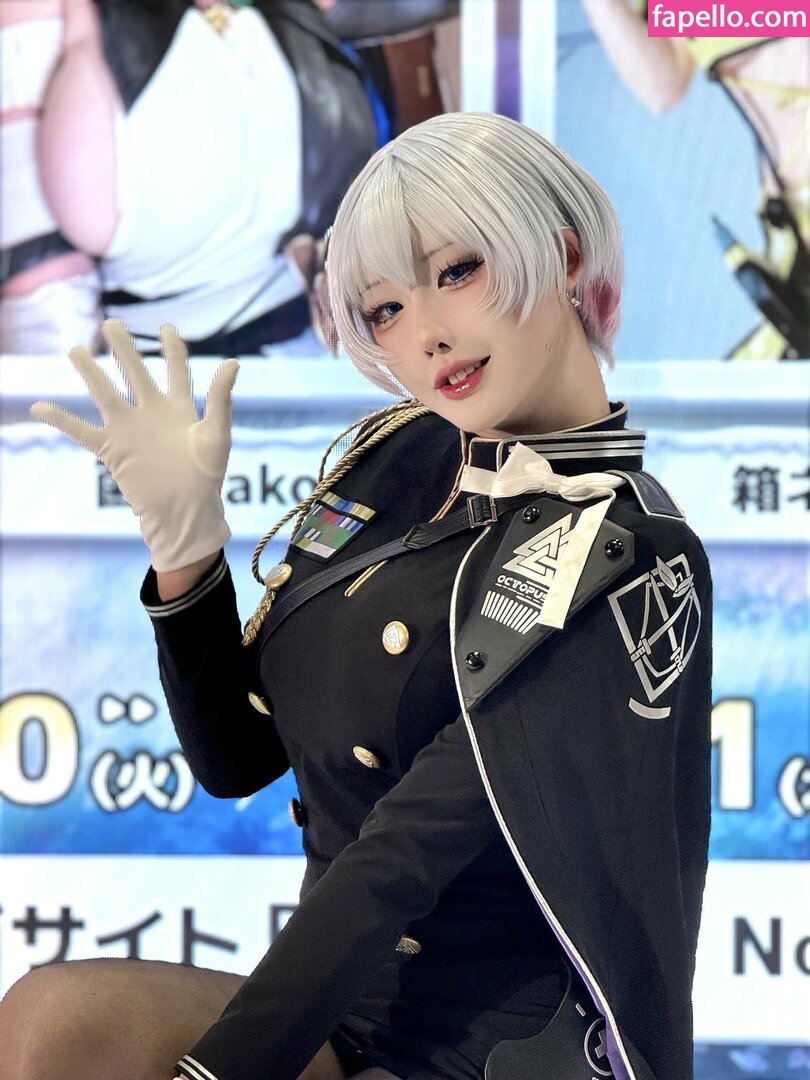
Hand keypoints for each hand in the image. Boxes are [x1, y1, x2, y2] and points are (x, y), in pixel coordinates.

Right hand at [30, 319, 237, 570]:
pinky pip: (81, 432)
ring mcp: (130, 430)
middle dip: (123, 348)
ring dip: (90, 372)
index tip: (166, 327)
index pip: (175, 370)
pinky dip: (60, 420)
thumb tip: (233, 362)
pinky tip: (39, 406)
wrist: (187, 511)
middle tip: (111, 323)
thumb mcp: (218, 434)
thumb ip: (220, 398)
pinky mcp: (113, 450)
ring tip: (75, 350)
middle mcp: (152, 414)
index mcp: (179, 408)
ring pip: (105, 394)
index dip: (172, 348)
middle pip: (135, 373)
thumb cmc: (207, 476)